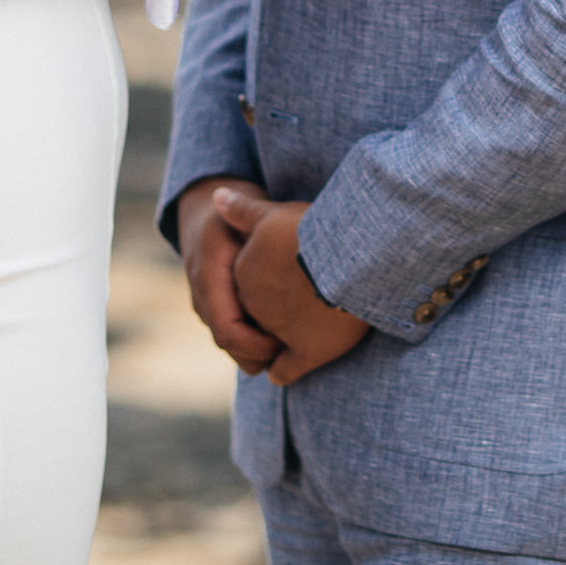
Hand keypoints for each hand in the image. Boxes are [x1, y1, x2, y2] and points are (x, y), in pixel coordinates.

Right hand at [176, 177, 280, 374]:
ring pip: (230, 344)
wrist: (201, 208)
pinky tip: (284, 337)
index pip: (227, 329)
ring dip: (259, 352)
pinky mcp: (215, 306)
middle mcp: (202, 293)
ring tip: (292, 350)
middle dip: (261, 355)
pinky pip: (234, 333)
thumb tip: (279, 248)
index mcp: (208, 273)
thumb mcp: (245, 215)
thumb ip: (257, 231)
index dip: (256, 345)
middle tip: (295, 353)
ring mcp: (205, 303)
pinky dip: (256, 341)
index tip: (285, 342)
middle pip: (229, 343)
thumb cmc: (232, 211)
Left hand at [215, 187, 370, 385]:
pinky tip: (285, 367)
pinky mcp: (305, 353)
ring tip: (295, 331)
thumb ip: (243, 210)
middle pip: (256, 313)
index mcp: (245, 276)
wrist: (349, 257)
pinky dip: (284, 368)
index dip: (262, 280)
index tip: (279, 274)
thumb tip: (216, 195)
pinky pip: (284, 369)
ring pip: (267, 342)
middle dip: (266, 312)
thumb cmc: (313, 232)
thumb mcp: (273, 214)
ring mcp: (280, 333)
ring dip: (275, 340)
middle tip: (291, 300)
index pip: (245, 283)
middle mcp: (256, 307)